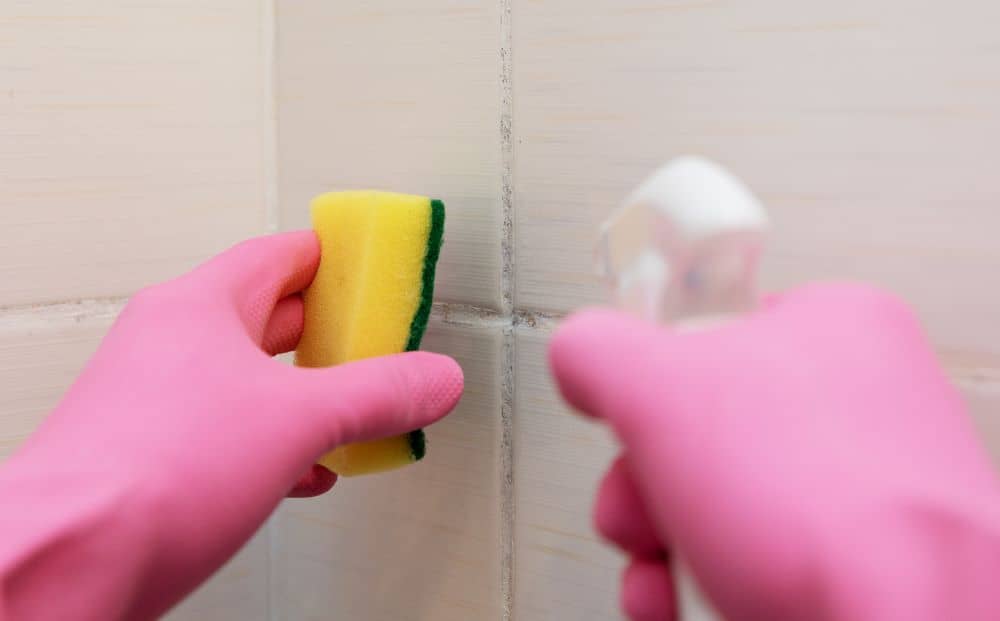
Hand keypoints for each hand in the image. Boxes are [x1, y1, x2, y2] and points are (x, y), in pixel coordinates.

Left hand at [0, 231, 462, 619]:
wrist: (67, 562)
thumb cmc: (147, 474)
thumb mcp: (297, 420)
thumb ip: (377, 395)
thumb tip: (433, 378)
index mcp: (200, 307)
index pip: (281, 256)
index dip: (335, 258)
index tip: (375, 265)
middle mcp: (174, 345)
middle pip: (272, 317)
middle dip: (332, 333)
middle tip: (381, 339)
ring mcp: (162, 403)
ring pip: (254, 382)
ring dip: (309, 395)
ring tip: (358, 407)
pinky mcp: (159, 459)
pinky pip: (235, 434)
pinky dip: (281, 444)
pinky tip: (310, 470)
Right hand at [550, 283, 999, 620]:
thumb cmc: (824, 506)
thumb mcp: (663, 389)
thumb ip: (598, 350)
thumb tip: (576, 352)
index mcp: (831, 328)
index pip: (707, 331)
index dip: (650, 382)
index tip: (630, 418)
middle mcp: (854, 402)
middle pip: (698, 428)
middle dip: (641, 484)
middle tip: (638, 509)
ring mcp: (857, 486)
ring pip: (716, 500)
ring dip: (658, 541)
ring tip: (658, 569)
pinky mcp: (852, 558)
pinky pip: (751, 553)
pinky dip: (698, 579)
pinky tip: (680, 600)